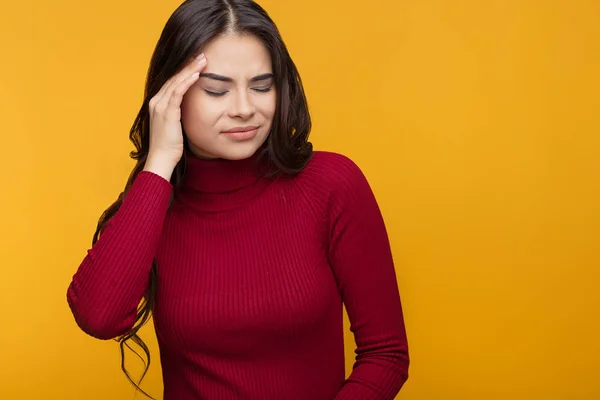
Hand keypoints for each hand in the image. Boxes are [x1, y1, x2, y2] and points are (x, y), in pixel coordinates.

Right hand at [143, 53, 206, 179]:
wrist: (161, 159)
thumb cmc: (170, 146)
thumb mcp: (175, 126)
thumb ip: (179, 114)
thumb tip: (191, 109)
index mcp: (157, 103)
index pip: (172, 82)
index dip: (184, 71)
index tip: (197, 63)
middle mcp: (156, 101)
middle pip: (173, 77)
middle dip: (188, 65)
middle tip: (202, 55)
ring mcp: (160, 106)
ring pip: (176, 81)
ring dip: (190, 69)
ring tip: (203, 59)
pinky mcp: (167, 112)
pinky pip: (177, 92)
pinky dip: (187, 81)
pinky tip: (197, 74)